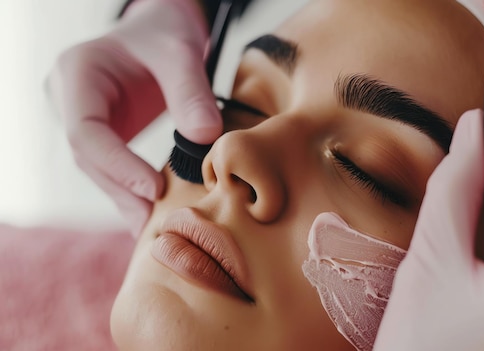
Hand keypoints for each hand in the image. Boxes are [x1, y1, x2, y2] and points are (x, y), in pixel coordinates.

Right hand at [46, 0, 221, 235]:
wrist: (159, 31)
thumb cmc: (165, 34)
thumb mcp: (180, 53)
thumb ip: (191, 92)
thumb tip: (207, 137)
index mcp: (77, 74)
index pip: (86, 131)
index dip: (117, 165)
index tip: (152, 189)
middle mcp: (71, 100)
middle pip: (90, 158)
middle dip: (124, 191)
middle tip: (157, 222)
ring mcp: (84, 120)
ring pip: (99, 169)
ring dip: (129, 199)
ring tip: (158, 227)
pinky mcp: (103, 135)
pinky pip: (113, 167)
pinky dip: (134, 191)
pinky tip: (154, 215)